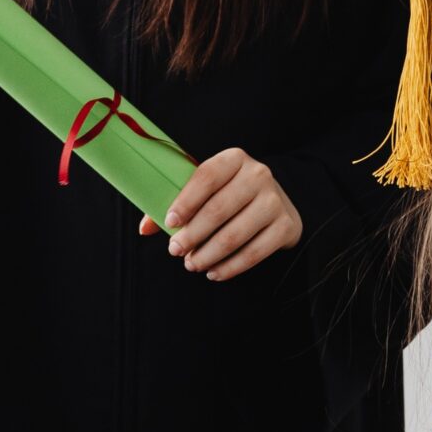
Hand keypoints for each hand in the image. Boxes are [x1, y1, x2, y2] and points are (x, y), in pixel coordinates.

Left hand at [136, 147, 301, 281]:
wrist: (276, 200)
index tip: (169, 222)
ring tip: (192, 264)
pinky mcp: (286, 226)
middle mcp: (258, 175)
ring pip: (235, 234)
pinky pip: (255, 253)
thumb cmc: (229, 193)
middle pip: (218, 209)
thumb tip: (144, 228)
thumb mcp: (207, 188)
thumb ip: (176, 203)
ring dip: (208, 254)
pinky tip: (214, 272)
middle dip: (193, 234)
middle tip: (175, 250)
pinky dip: (231, 267)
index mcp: (234, 158)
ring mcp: (275, 200)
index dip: (185, 201)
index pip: (206, 177)